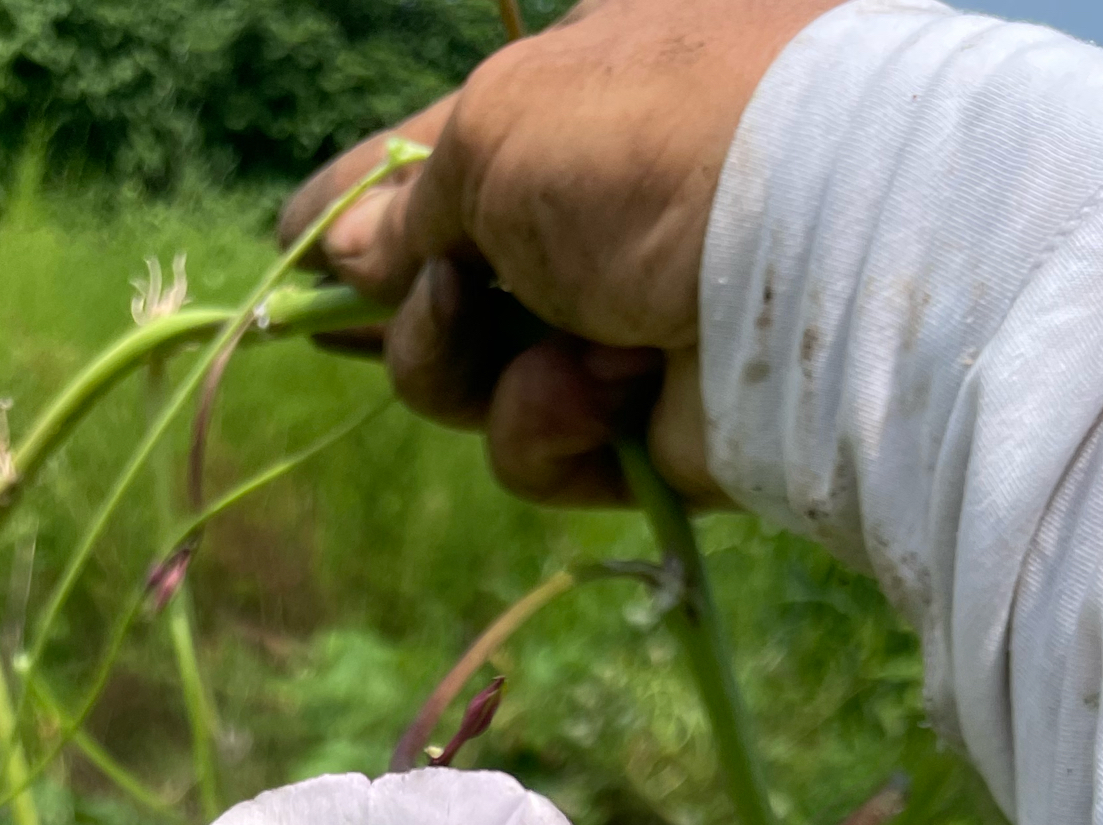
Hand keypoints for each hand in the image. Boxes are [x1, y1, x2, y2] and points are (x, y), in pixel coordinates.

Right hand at [281, 0, 838, 504]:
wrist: (812, 256)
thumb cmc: (651, 143)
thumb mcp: (497, 128)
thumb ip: (408, 203)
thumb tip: (343, 251)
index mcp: (569, 97)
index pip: (433, 158)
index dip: (358, 208)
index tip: (290, 248)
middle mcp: (591, 211)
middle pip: (437, 293)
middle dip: (422, 317)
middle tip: (451, 309)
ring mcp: (616, 320)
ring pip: (474, 384)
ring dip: (489, 377)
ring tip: (571, 349)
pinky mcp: (642, 427)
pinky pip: (538, 449)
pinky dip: (555, 428)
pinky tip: (613, 395)